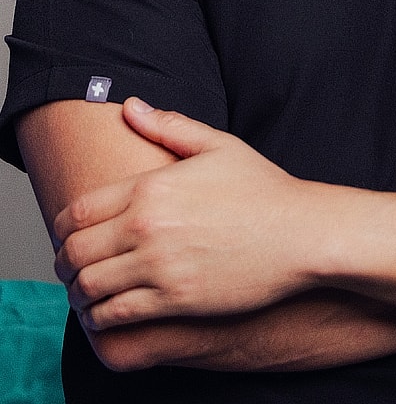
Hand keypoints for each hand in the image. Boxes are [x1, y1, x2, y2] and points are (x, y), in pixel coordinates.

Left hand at [53, 99, 325, 331]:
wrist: (301, 234)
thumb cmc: (264, 189)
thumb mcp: (218, 146)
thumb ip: (169, 125)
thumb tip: (131, 106)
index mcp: (152, 187)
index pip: (77, 211)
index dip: (63, 227)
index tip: (68, 235)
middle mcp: (147, 227)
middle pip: (74, 251)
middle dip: (64, 261)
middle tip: (71, 267)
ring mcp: (160, 266)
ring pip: (88, 287)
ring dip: (78, 292)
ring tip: (86, 292)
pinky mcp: (175, 301)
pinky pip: (115, 316)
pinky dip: (99, 318)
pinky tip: (107, 312)